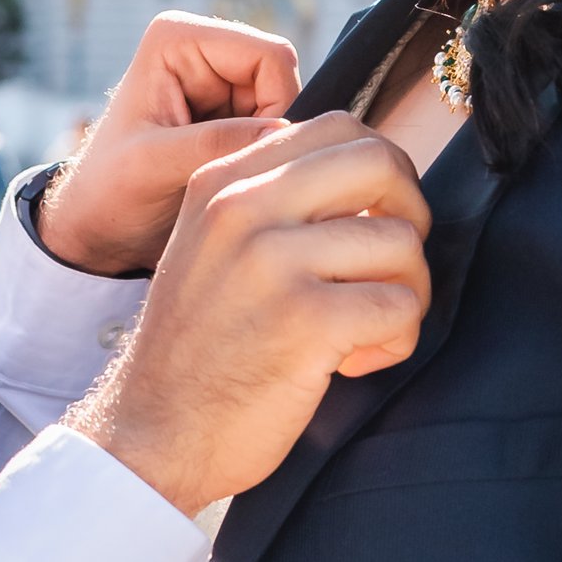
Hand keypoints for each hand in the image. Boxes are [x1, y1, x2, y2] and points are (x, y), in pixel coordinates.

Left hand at [35, 13, 302, 278]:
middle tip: (233, 174)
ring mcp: (217, 84)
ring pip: (283, 109)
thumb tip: (283, 131)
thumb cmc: (108, 192)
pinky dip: (261, 159)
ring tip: (222, 180)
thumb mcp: (154, 166)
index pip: (270, 56)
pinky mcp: (227, 115)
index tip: (249, 158)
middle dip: (270, 132)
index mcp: (178, 39)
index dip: (277, 107)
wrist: (95, 227)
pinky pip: (273, 131)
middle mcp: (202, 51)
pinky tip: (228, 181)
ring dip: (265, 150)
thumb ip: (215, 143)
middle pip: (282, 81)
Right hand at [70, 113, 430, 516]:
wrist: (151, 433)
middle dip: (410, 217)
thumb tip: (377, 180)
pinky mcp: (306, 321)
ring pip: (402, 243)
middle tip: (390, 269)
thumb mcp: (214, 248)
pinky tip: (354, 362)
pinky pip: (401, 307)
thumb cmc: (200, 349)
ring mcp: (273, 263)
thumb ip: (273, 203)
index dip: (381, 172)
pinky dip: (396, 340)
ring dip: (406, 294)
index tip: (373, 222)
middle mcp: (243, 208)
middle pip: (381, 164)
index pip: (338, 127)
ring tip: (365, 330)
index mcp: (222, 181)